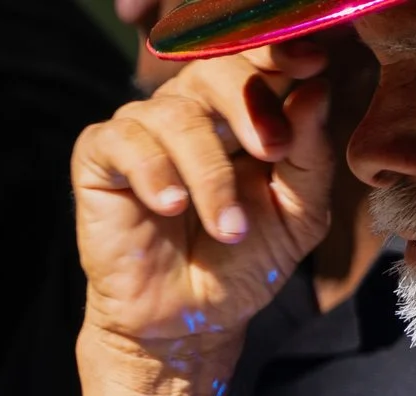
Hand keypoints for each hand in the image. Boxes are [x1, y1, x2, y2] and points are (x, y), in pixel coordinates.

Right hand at [72, 46, 335, 359]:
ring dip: (209, 172)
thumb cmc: (241, 267)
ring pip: (174, 114)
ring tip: (228, 230)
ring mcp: (142, 132)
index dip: (279, 52)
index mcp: (239, 114)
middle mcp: (189, 111)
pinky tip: (171, 208)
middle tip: (274, 150)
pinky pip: (123, 141)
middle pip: (213, 67)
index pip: (255, 58)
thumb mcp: (297, 216)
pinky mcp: (99, 159)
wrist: (188, 324)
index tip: (312, 65)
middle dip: (248, 102)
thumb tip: (317, 89)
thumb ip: (310, 155)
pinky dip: (154, 173)